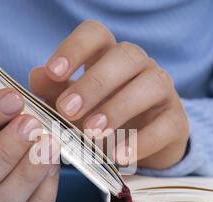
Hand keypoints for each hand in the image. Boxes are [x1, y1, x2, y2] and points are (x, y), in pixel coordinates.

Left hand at [30, 20, 188, 169]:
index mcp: (109, 56)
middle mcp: (139, 66)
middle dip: (94, 83)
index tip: (54, 72)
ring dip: (118, 107)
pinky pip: (165, 125)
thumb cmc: (101, 118)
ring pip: (150, 84)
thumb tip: (37, 76)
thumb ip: (55, 91)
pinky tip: (119, 156)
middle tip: (67, 110)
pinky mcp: (176, 121)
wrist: (141, 146)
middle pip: (125, 56)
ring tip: (93, 132)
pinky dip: (141, 141)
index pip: (96, 34)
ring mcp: (162, 90)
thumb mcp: (73, 105)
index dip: (75, 48)